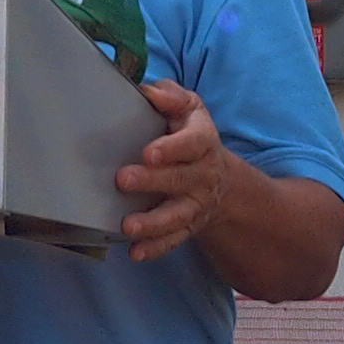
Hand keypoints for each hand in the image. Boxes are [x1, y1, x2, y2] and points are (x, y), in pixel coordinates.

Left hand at [118, 77, 231, 262]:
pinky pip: (174, 239)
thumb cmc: (191, 135)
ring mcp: (196, 203)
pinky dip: (156, 248)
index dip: (172, 148)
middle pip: (180, 179)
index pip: (192, 144)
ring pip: (177, 215)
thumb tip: (148, 91)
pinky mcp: (188, 225)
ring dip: (153, 223)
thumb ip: (170, 97)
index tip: (149, 152)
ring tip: (128, 227)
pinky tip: (136, 252)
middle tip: (123, 180)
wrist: (219, 177)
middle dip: (152, 182)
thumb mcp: (188, 109)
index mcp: (203, 141)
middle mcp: (203, 175)